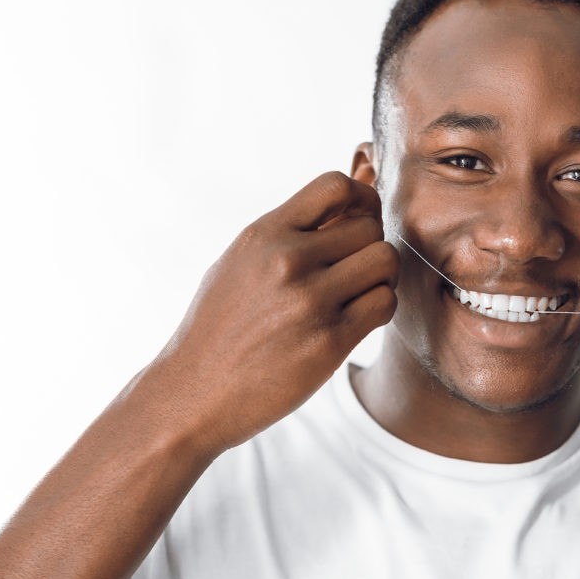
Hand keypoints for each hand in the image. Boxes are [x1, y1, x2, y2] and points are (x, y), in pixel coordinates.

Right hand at [147, 172, 398, 452]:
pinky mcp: (329, 341)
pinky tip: (358, 320)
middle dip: (370, 246)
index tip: (359, 220)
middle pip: (370, 226)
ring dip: (382, 278)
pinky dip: (381, 309)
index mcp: (264, 235)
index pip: (334, 184)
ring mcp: (310, 300)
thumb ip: (285, 237)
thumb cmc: (216, 330)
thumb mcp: (238, 264)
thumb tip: (341, 213)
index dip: (361, 198)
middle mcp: (287, 260)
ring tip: (359, 295)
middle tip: (356, 272)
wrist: (193, 394)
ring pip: (386, 261)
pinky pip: (384, 303)